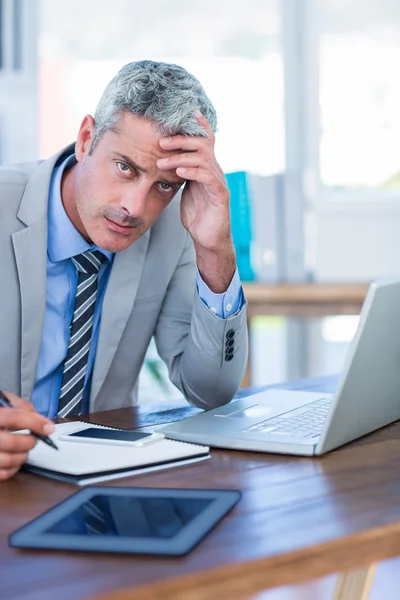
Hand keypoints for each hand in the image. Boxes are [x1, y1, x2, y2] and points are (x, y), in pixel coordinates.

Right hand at [0, 392, 54, 480]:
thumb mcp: (5, 401)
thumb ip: (22, 407)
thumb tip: (41, 420)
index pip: (14, 418)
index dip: (35, 423)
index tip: (48, 428)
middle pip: (11, 442)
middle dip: (29, 442)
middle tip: (34, 438)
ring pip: (8, 461)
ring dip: (23, 456)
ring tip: (25, 449)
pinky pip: (2, 474)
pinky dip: (14, 469)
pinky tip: (16, 460)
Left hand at [157, 113, 235, 292]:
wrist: (208, 239)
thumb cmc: (196, 215)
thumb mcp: (185, 189)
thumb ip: (180, 172)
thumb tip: (164, 158)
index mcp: (206, 167)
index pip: (204, 140)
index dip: (196, 125)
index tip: (179, 115)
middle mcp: (215, 170)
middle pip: (202, 143)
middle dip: (180, 140)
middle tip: (161, 142)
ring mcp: (219, 182)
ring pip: (202, 158)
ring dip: (180, 157)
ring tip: (161, 161)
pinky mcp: (220, 195)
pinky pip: (208, 177)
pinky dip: (192, 172)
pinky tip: (178, 172)